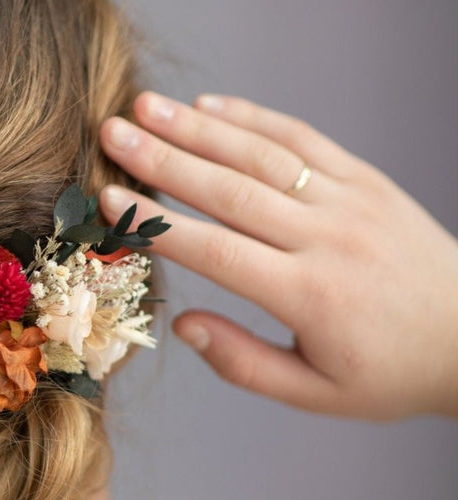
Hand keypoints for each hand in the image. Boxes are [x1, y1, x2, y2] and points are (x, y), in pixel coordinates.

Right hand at [97, 92, 457, 420]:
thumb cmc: (390, 373)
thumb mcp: (316, 393)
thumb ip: (244, 363)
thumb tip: (181, 324)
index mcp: (309, 296)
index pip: (218, 252)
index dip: (159, 224)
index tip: (109, 199)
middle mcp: (328, 240)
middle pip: (231, 191)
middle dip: (164, 159)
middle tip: (110, 133)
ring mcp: (350, 202)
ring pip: (262, 156)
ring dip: (198, 128)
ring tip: (144, 106)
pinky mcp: (366, 180)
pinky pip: (303, 140)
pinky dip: (254, 119)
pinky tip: (209, 106)